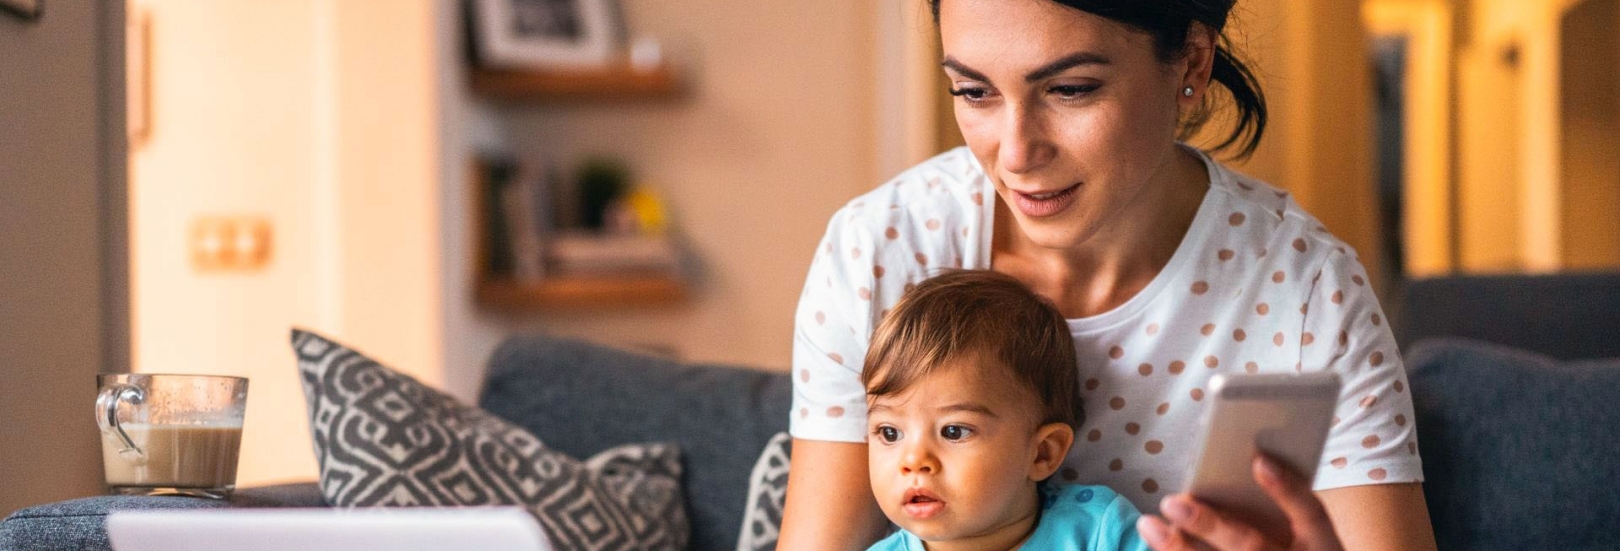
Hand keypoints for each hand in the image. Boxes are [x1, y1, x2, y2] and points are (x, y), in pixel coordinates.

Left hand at [1135, 455, 1342, 550]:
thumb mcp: (1312, 531)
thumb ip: (1290, 499)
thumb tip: (1256, 460)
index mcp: (1321, 546)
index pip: (1311, 514)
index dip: (1287, 489)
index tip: (1258, 461)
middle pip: (1252, 547)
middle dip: (1211, 526)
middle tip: (1172, 502)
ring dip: (1180, 549)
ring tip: (1149, 525)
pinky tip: (1156, 544)